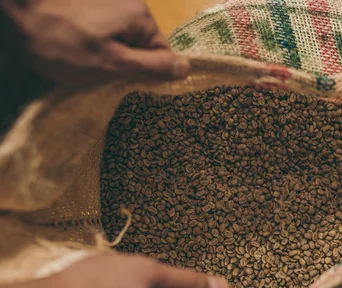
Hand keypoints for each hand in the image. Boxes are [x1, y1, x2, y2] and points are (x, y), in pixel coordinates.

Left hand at [0, 0, 189, 84]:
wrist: (12, 11)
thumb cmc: (61, 42)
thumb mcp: (110, 64)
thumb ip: (151, 68)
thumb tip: (187, 69)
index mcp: (140, 18)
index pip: (162, 55)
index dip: (148, 75)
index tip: (127, 87)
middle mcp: (129, 5)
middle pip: (141, 47)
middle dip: (125, 66)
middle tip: (101, 78)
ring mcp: (107, 2)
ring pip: (120, 40)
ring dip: (107, 56)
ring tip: (82, 63)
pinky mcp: (88, 5)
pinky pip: (102, 32)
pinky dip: (92, 45)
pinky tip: (73, 50)